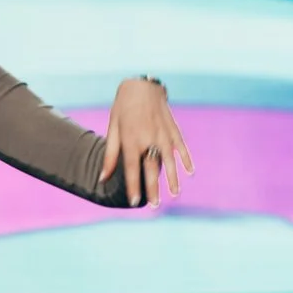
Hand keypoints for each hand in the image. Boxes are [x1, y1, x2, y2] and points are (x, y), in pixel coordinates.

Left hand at [101, 77, 194, 205]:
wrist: (142, 87)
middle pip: (152, 169)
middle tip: (154, 205)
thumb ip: (110, 155)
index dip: (133, 186)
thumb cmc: (123, 109)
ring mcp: (163, 135)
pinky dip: (186, 160)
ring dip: (173, 179)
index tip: (135, 202)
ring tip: (174, 194)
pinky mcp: (173, 130)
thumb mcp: (113, 129)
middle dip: (153, 189)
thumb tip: (102, 178)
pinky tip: (190, 172)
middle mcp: (148, 139)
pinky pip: (181, 148)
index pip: (131, 169)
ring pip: (170, 162)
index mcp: (130, 139)